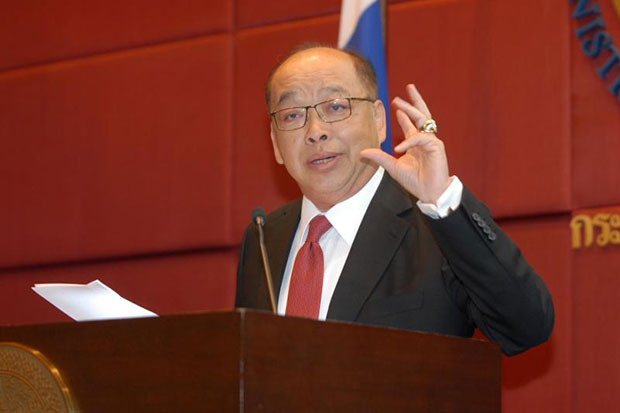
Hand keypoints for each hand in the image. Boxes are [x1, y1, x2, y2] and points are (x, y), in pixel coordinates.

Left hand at [361, 84, 449, 203]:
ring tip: (401, 101)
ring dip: (412, 108)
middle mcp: (425, 139)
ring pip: (423, 119)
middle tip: (408, 87)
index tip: (396, 106)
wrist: (430, 193)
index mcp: (416, 143)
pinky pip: (421, 139)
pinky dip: (409, 141)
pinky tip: (399, 148)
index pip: (411, 124)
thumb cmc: (415, 181)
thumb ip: (380, 158)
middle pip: (421, 115)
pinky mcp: (436, 147)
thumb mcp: (393, 167)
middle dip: (414, 101)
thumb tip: (362, 152)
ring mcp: (432, 142)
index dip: (404, 114)